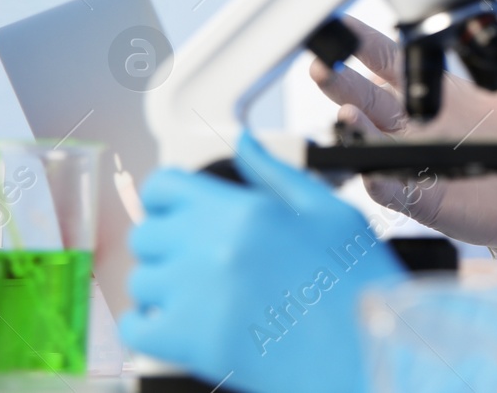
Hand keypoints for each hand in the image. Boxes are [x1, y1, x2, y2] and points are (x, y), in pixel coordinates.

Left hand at [120, 132, 405, 392]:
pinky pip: (134, 328)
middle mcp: (210, 248)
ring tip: (201, 295)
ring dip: (162, 285)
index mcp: (244, 211)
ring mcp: (193, 297)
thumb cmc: (355, 285)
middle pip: (147, 233)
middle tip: (200, 257)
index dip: (168, 196)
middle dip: (168, 242)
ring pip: (140, 281)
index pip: (164, 187)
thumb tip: (244, 143)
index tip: (179, 210)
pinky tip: (181, 322)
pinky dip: (148, 325)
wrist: (362, 353)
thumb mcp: (328, 211)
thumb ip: (275, 174)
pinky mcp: (186, 343)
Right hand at [310, 16, 496, 255]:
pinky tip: (372, 171)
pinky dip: (380, 181)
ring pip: (371, 143)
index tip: (344, 29)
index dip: (365, 46)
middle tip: (324, 67)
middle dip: (343, 83)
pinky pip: (392, 189)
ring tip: (345, 116)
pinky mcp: (422, 196)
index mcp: (433, 92)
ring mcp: (413, 160)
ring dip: (355, 131)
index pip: (390, 63)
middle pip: (368, 99)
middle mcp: (413, 125)